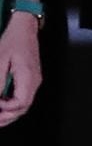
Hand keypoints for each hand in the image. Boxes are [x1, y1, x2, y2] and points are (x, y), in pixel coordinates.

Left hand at [0, 12, 39, 126]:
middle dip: (7, 117)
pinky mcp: (31, 78)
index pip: (20, 103)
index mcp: (28, 76)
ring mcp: (34, 80)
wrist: (24, 28)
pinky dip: (12, 105)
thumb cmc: (12, 41)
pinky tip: (1, 104)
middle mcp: (34, 81)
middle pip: (24, 108)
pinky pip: (23, 97)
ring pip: (24, 104)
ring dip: (9, 113)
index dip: (5, 110)